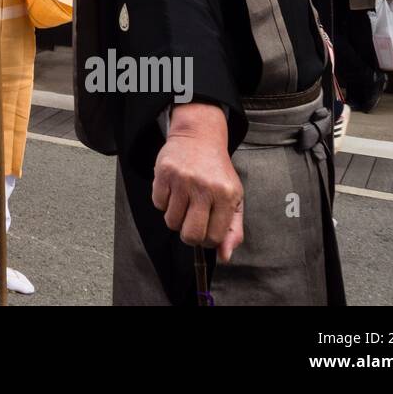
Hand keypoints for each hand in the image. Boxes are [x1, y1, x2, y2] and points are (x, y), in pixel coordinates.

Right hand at [151, 103, 244, 261]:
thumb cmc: (217, 171)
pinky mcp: (164, 173)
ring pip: (171, 221)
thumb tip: (224, 257)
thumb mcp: (234, 198)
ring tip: (183, 201)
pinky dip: (164, 202)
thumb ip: (233, 229)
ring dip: (175, 217)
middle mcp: (204, 187)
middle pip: (190, 235)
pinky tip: (173, 189)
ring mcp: (182, 180)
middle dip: (189, 235)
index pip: (213, 237)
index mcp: (226, 195)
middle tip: (192, 221)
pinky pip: (158, 204)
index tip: (207, 229)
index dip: (208, 239)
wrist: (199, 137)